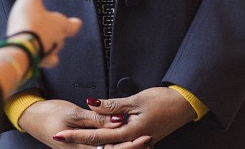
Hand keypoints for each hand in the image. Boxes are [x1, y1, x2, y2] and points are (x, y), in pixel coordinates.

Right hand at [6, 0, 82, 69]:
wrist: (20, 51)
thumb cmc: (29, 24)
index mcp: (59, 25)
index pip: (72, 25)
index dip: (74, 23)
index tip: (77, 22)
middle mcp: (57, 41)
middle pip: (62, 37)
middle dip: (59, 34)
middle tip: (56, 31)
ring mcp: (48, 53)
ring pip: (54, 50)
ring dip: (51, 46)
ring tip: (44, 44)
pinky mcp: (38, 63)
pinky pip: (43, 61)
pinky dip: (41, 59)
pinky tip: (36, 59)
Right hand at [19, 99, 151, 148]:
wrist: (30, 116)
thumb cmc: (48, 112)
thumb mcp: (73, 113)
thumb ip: (96, 119)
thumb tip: (117, 121)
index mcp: (79, 146)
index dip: (129, 144)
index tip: (144, 136)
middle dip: (130, 148)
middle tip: (149, 140)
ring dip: (124, 147)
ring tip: (143, 142)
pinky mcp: (79, 146)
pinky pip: (100, 148)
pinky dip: (113, 145)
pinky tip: (124, 140)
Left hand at [52, 87, 194, 146]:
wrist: (185, 105)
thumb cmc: (164, 101)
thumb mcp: (136, 100)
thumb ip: (112, 105)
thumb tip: (92, 104)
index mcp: (129, 133)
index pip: (97, 137)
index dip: (76, 136)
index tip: (59, 135)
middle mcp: (132, 141)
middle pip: (101, 145)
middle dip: (79, 141)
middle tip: (60, 137)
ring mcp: (137, 141)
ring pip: (110, 145)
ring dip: (93, 141)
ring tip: (74, 137)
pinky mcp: (141, 138)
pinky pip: (120, 143)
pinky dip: (107, 141)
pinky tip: (99, 137)